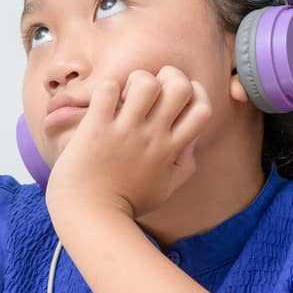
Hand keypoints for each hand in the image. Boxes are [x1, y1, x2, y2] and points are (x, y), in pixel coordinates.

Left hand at [44, 65, 211, 221]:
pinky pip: (107, 91)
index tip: (173, 99)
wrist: (90, 216)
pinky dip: (107, 89)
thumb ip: (184, 165)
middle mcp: (152, 137)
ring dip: (135, 79)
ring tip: (123, 95)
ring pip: (145, 82)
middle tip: (149, 88)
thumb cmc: (126, 203)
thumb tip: (190, 142)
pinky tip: (102, 103)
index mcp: (171, 150)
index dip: (193, 93)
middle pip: (180, 86)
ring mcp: (125, 132)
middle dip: (167, 76)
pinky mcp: (96, 129)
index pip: (202, 108)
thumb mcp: (166, 189)